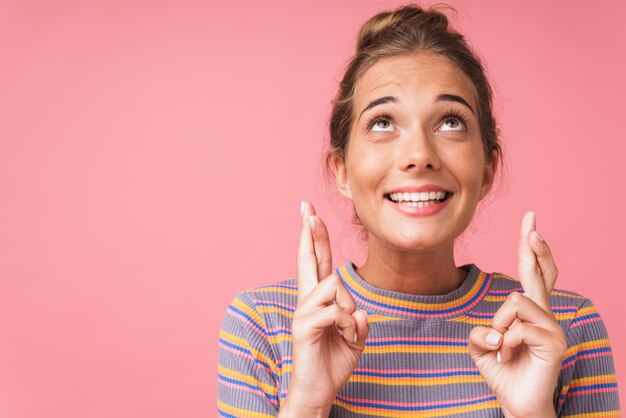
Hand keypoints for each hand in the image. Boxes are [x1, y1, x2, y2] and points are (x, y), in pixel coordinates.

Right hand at [279, 201, 368, 416]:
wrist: (318, 391)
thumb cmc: (333, 360)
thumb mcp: (355, 336)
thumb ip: (358, 319)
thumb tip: (359, 311)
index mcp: (319, 299)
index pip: (317, 261)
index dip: (315, 237)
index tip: (310, 213)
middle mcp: (307, 301)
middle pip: (309, 259)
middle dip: (310, 232)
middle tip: (306, 207)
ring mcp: (303, 313)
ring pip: (334, 287)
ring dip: (349, 312)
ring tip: (346, 332)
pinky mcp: (303, 327)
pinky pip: (335, 312)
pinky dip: (349, 326)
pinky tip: (344, 337)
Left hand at [468, 211, 565, 417]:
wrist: (516, 403)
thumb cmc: (502, 371)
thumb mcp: (481, 346)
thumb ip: (480, 330)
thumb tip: (492, 331)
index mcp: (529, 311)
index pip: (533, 273)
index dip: (532, 248)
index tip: (531, 221)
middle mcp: (544, 314)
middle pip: (541, 272)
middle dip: (534, 244)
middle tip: (531, 218)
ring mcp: (552, 327)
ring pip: (516, 301)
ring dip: (499, 325)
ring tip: (501, 348)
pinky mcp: (554, 342)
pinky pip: (518, 327)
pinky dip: (504, 343)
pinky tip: (506, 357)